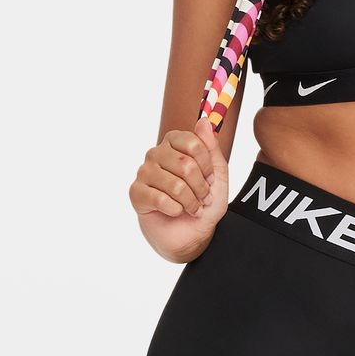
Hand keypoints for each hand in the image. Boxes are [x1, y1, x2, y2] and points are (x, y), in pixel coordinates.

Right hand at [130, 127, 228, 260]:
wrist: (191, 234)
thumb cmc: (203, 203)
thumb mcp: (217, 176)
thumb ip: (212, 149)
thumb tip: (203, 121)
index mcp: (174, 143)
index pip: (194, 143)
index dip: (207, 166)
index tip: (211, 179)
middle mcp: (156, 153)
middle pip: (186, 165)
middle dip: (201, 188)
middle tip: (204, 199)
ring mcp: (144, 172)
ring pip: (175, 185)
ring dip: (191, 202)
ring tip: (193, 208)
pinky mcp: (136, 192)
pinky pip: (161, 199)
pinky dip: (176, 210)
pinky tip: (175, 212)